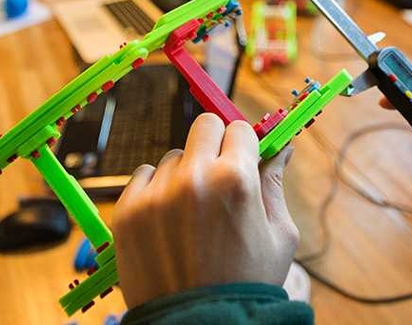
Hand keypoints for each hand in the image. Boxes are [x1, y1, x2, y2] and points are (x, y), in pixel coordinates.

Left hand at [111, 114, 298, 307]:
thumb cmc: (246, 284)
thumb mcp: (279, 236)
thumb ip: (275, 184)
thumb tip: (283, 148)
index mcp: (236, 180)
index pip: (238, 129)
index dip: (243, 145)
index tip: (242, 159)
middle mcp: (194, 179)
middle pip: (203, 126)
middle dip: (215, 145)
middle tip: (218, 174)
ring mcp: (156, 194)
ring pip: (173, 157)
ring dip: (184, 174)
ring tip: (192, 215)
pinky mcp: (128, 211)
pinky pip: (143, 176)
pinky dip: (156, 191)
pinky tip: (169, 221)